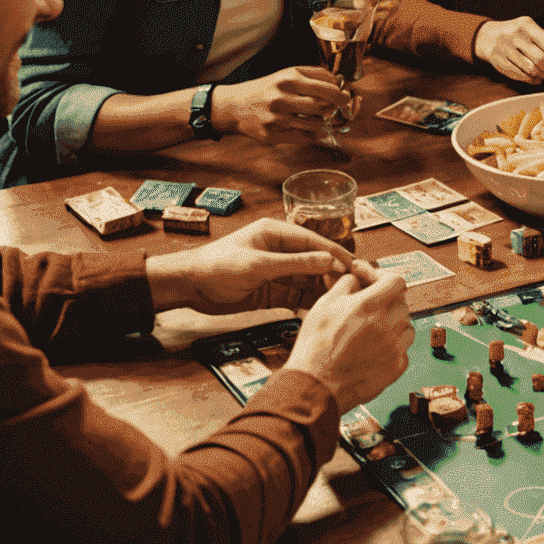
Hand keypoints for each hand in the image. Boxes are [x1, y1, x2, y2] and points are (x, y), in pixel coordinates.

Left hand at [146, 218, 356, 315]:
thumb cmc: (217, 267)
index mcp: (276, 233)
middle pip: (314, 260)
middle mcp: (280, 250)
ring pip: (308, 279)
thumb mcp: (257, 265)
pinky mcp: (271, 290)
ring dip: (322, 289)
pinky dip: (308, 302)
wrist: (188, 288)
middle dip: (333, 272)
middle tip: (351, 288)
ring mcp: (276, 271)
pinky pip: (296, 295)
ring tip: (340, 301)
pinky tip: (320, 311)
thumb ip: (294, 264)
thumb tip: (330, 261)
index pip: (313, 242)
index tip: (355, 267)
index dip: (336, 254)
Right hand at [215, 65, 353, 142]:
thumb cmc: (266, 89)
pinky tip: (313, 130)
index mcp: (289, 78)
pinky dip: (313, 135)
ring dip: (323, 122)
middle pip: (324, 106)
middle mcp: (283, 97)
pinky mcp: (272, 135)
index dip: (341, 93)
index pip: (328, 86)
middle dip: (335, 108)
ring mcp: (277, 118)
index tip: (344, 95)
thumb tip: (339, 83)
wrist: (234, 106)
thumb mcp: (287, 74)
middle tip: (337, 108)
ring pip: (316, 124)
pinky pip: (303, 138)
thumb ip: (313, 75)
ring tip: (320, 118)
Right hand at [287, 266, 413, 411]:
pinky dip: (393, 347)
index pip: (396, 281)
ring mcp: (394, 347)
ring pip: (407, 326)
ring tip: (372, 330)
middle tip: (370, 308)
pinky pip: (403, 349)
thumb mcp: (324, 306)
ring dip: (394, 324)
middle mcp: (387, 324)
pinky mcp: (395, 368)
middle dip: (387, 301)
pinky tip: (374, 350)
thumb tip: (357, 278)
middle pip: (402, 302)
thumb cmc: (315, 347)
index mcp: (370, 305)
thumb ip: (345, 286)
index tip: (374, 282)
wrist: (315, 386)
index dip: (385, 279)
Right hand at [473, 16, 543, 87]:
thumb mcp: (530, 30)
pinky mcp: (497, 61)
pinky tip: (536, 80)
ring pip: (531, 69)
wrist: (485, 36)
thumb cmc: (515, 35)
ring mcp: (505, 48)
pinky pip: (519, 74)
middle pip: (542, 59)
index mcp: (528, 25)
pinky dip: (530, 80)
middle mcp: (516, 35)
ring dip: (543, 78)